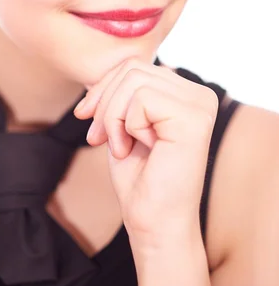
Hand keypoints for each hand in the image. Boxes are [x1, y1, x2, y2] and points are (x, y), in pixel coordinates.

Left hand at [74, 58, 218, 246]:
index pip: (135, 65)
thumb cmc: (138, 176)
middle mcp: (199, 94)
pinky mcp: (194, 118)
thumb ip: (120, 92)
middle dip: (104, 102)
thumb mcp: (123, 122)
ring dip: (113, 116)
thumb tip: (97, 74)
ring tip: (121, 146)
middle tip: (97, 136)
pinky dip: (126, 124)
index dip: (104, 88)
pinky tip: (137, 149)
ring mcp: (200, 104)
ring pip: (134, 79)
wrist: (151, 220)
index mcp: (186, 92)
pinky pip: (142, 98)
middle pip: (133, 68)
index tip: (85, 116)